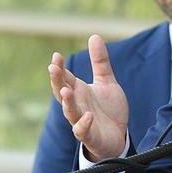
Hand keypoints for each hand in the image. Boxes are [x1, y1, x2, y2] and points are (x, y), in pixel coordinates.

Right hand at [48, 35, 129, 160]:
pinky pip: (82, 131)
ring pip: (69, 111)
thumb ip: (100, 62)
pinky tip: (88, 116)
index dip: (59, 67)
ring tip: (66, 91)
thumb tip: (94, 36)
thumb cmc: (108, 110)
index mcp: (78, 91)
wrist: (118, 137)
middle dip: (56, 80)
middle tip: (53, 68)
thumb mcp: (107, 82)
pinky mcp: (90, 135)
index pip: (64, 77)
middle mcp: (76, 104)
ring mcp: (81, 120)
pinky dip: (83, 124)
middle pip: (61, 92)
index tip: (57, 55)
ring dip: (67, 102)